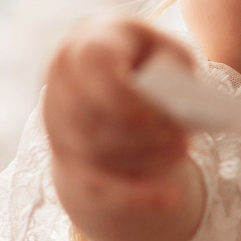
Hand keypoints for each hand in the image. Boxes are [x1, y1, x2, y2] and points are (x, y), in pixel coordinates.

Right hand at [42, 15, 205, 240]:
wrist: (114, 82)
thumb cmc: (148, 60)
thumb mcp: (168, 52)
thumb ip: (174, 71)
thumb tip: (174, 110)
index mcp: (87, 42)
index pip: (93, 68)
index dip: (128, 100)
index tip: (165, 117)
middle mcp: (61, 80)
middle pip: (93, 119)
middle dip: (144, 136)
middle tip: (184, 140)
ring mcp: (56, 121)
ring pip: (97, 153)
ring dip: (146, 159)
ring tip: (183, 150)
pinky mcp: (64, 156)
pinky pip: (96, 186)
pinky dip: (135, 197)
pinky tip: (171, 198)